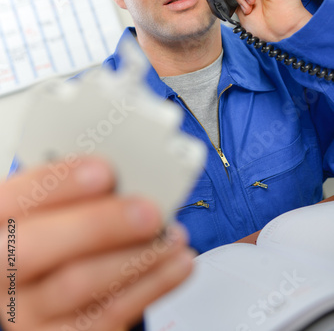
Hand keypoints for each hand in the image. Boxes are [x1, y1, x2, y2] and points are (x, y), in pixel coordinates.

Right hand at [0, 158, 192, 330]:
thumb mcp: (62, 208)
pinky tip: (177, 264)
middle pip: (35, 248)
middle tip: (149, 212)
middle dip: (98, 225)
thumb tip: (131, 177)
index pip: (18, 197)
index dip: (60, 183)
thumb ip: (84, 193)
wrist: (56, 289)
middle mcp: (5, 268)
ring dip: (136, 257)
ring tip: (173, 237)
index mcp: (3, 221)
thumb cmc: (66, 233)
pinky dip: (151, 285)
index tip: (106, 172)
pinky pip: (108, 314)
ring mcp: (29, 308)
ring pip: (77, 283)